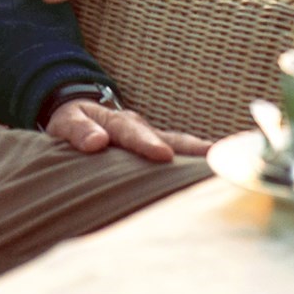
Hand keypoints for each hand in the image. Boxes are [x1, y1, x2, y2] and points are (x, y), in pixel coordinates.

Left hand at [45, 98, 208, 162]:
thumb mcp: (65, 123)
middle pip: (168, 138)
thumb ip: (77, 131)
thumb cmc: (72, 124)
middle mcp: (141, 128)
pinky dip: (198, 162)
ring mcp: (152, 139)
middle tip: (213, 157)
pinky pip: (180, 155)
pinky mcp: (158, 149)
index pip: (132, 132)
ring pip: (180, 146)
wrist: (79, 118)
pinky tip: (217, 175)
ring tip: (227, 165)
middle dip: (190, 149)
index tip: (162, 155)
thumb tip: (96, 142)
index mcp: (117, 122)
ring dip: (201, 155)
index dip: (147, 144)